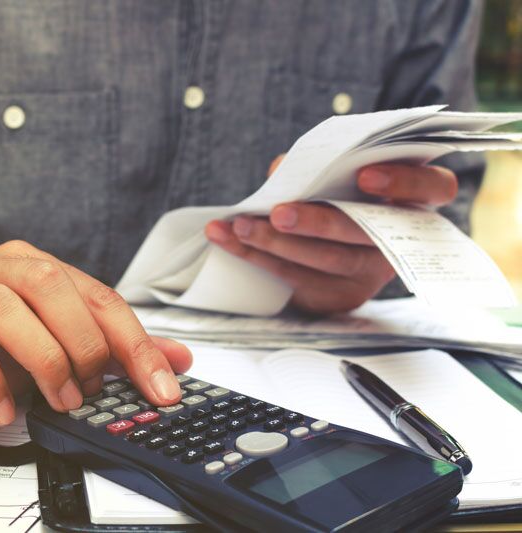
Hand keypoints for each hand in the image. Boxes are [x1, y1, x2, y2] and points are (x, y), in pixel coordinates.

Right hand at [0, 240, 190, 424]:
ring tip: (58, 400)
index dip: (135, 342)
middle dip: (85, 343)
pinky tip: (4, 411)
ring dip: (41, 357)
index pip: (96, 294)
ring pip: (2, 306)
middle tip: (92, 391)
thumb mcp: (45, 346)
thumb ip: (107, 349)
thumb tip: (175, 358)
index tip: (162, 388)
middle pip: (51, 286)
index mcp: (31, 267)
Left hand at [205, 158, 457, 313]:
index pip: (432, 187)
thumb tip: (281, 169)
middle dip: (318, 222)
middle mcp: (401, 239)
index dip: (404, 181)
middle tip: (279, 212)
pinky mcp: (342, 296)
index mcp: (413, 198)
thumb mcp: (339, 174)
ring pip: (327, 261)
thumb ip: (320, 165)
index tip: (364, 176)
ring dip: (277, 243)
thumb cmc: (340, 194)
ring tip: (240, 226)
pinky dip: (256, 257)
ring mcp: (372, 272)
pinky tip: (227, 239)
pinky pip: (297, 279)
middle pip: (365, 232)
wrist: (330, 248)